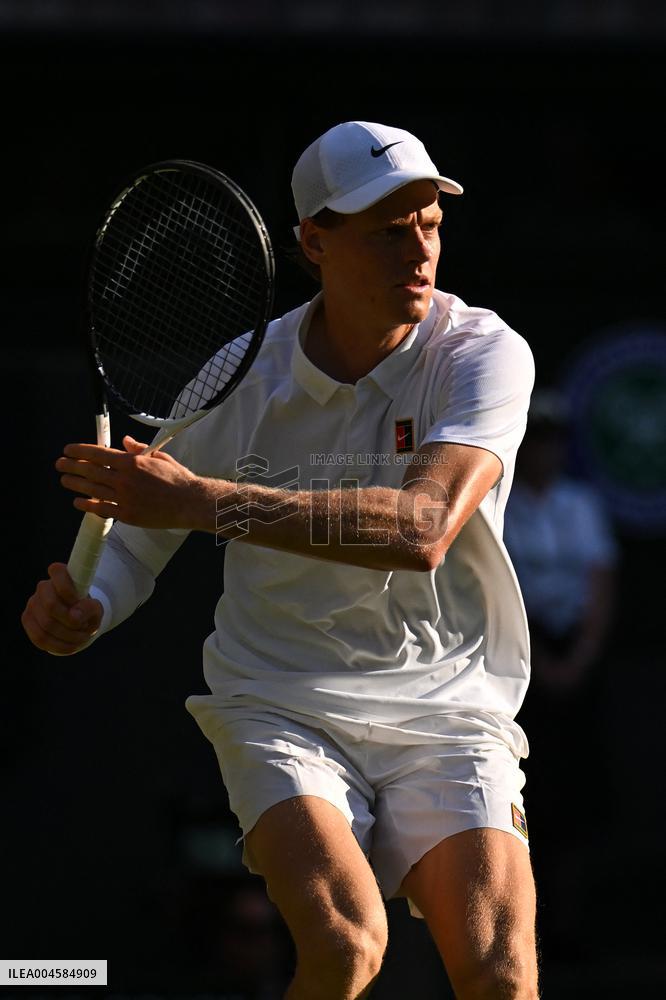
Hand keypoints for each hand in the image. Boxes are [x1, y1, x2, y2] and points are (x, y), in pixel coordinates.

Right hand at [21, 563, 103, 654]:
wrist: (77, 620)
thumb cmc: (86, 609)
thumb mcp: (96, 608)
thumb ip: (90, 608)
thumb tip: (74, 616)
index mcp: (60, 575)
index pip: (57, 571)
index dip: (68, 590)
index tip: (80, 602)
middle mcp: (43, 587)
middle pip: (51, 605)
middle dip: (71, 621)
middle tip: (85, 627)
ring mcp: (32, 604)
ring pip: (46, 625)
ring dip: (68, 636)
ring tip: (82, 637)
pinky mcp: (28, 621)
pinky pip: (40, 638)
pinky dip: (60, 645)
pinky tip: (72, 645)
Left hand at [55, 435, 202, 529]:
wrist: (190, 502)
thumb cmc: (178, 479)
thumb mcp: (159, 457)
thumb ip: (139, 449)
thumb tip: (124, 441)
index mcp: (132, 462)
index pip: (98, 453)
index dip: (80, 451)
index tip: (69, 450)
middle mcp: (125, 479)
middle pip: (90, 471)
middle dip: (72, 466)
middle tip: (60, 465)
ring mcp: (125, 498)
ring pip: (92, 489)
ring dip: (75, 484)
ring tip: (65, 481)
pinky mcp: (128, 514)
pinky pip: (102, 509)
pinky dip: (88, 505)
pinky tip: (78, 502)